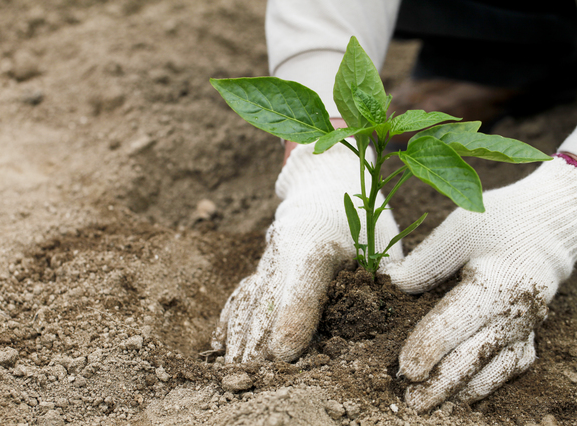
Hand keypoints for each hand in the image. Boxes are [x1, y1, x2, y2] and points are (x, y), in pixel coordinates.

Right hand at [212, 142, 402, 362]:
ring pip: (248, 302)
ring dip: (241, 339)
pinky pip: (239, 295)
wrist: (325, 186)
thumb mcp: (381, 245)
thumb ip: (382, 281)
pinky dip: (229, 321)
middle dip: (260, 344)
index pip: (302, 284)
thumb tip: (386, 319)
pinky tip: (222, 345)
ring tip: (236, 373)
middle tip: (258, 380)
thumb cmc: (362, 219)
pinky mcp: (259, 266)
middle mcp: (285, 252)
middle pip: (267, 302)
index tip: (284, 354)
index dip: (292, 318)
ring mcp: (267, 259)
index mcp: (320, 245)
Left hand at [381, 156, 576, 411]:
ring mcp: (524, 327)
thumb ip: (426, 259)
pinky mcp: (527, 335)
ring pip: (494, 371)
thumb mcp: (458, 229)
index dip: (430, 346)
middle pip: (474, 357)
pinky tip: (462, 396)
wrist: (544, 229)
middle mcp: (514, 312)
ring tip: (429, 406)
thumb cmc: (497, 223)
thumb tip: (392, 284)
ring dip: (461, 391)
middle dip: (441, 384)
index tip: (405, 367)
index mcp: (497, 283)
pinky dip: (486, 385)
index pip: (458, 322)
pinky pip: (509, 368)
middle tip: (410, 402)